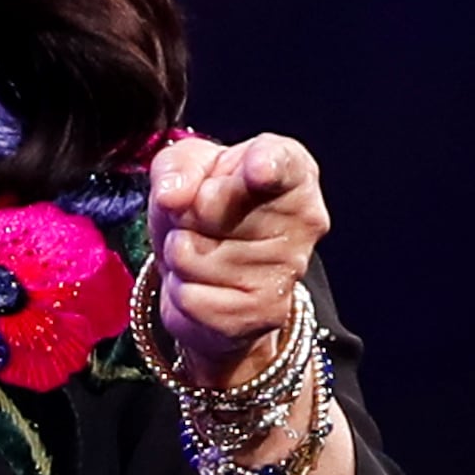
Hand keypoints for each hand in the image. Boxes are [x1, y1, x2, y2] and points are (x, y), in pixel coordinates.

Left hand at [146, 133, 330, 386]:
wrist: (217, 273)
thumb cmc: (207, 205)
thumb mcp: (187, 168)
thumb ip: (177, 167)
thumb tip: (171, 196)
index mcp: (291, 170)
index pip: (282, 162)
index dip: (267, 165)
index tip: (258, 170)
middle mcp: (303, 219)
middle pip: (208, 208)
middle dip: (185, 215)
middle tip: (202, 219)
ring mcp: (288, 269)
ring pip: (190, 255)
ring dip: (179, 255)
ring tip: (201, 251)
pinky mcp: (265, 313)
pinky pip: (190, 298)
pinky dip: (180, 291)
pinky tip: (203, 285)